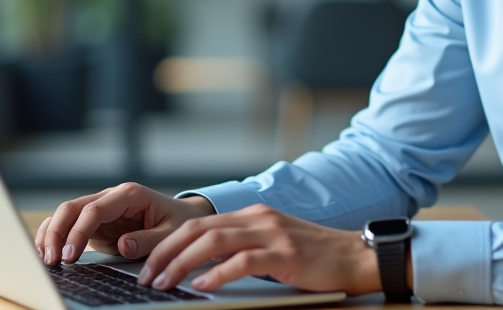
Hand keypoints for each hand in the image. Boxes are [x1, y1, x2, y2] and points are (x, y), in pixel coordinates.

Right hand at [35, 182, 214, 265]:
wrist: (182, 217)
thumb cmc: (178, 222)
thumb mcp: (170, 233)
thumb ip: (148, 239)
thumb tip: (124, 245)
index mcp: (130, 195)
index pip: (95, 209)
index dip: (79, 231)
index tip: (70, 255)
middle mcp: (111, 197)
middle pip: (74, 207)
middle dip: (58, 232)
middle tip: (52, 260)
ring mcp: (101, 207)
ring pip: (67, 213)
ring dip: (52, 233)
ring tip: (45, 258)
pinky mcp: (96, 222)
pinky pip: (70, 224)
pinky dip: (54, 234)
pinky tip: (46, 251)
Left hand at [137, 204, 381, 295]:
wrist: (356, 256)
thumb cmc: (315, 258)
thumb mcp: (273, 247)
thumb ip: (243, 250)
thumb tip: (203, 269)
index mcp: (252, 216)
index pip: (198, 225)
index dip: (169, 244)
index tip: (149, 265)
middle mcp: (258, 218)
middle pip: (198, 229)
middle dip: (165, 253)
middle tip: (146, 276)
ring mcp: (272, 233)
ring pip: (214, 242)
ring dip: (182, 264)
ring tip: (164, 283)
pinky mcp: (285, 252)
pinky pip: (243, 261)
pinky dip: (217, 274)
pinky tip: (201, 286)